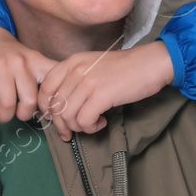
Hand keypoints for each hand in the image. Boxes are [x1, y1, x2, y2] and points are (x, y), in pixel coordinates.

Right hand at [0, 22, 56, 122]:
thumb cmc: (8, 53)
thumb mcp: (30, 59)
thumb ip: (42, 78)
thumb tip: (50, 109)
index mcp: (36, 61)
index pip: (53, 84)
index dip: (53, 104)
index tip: (47, 112)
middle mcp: (20, 63)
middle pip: (30, 101)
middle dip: (24, 115)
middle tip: (19, 114)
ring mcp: (0, 67)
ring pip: (8, 105)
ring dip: (4, 116)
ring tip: (3, 115)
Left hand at [38, 42, 173, 140]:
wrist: (150, 63)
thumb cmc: (124, 68)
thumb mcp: (93, 66)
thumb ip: (75, 80)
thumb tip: (61, 107)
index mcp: (71, 62)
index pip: (45, 88)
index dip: (47, 108)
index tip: (56, 119)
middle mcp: (76, 70)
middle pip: (55, 106)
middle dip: (62, 125)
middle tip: (72, 132)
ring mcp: (87, 82)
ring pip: (67, 116)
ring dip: (79, 127)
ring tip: (92, 124)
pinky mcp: (101, 95)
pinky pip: (84, 121)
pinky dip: (91, 127)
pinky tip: (102, 122)